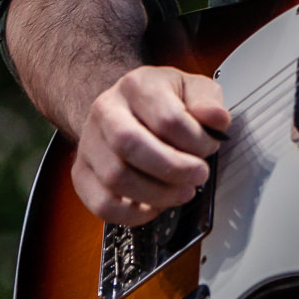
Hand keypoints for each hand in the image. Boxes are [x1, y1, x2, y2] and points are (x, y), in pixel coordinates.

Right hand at [70, 65, 229, 226]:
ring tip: (182, 191)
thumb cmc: (162, 100)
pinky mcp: (82, 173)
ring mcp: (89, 143)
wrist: (126, 108)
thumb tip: (216, 119)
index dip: (195, 141)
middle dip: (173, 169)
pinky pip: (101, 204)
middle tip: (198, 175)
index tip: (210, 147)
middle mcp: (106, 111)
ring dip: (157, 194)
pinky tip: (154, 206)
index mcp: (136, 85)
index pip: (166, 118)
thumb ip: (208, 101)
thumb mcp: (192, 88)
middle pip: (130, 145)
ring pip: (115, 178)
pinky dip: (133, 214)